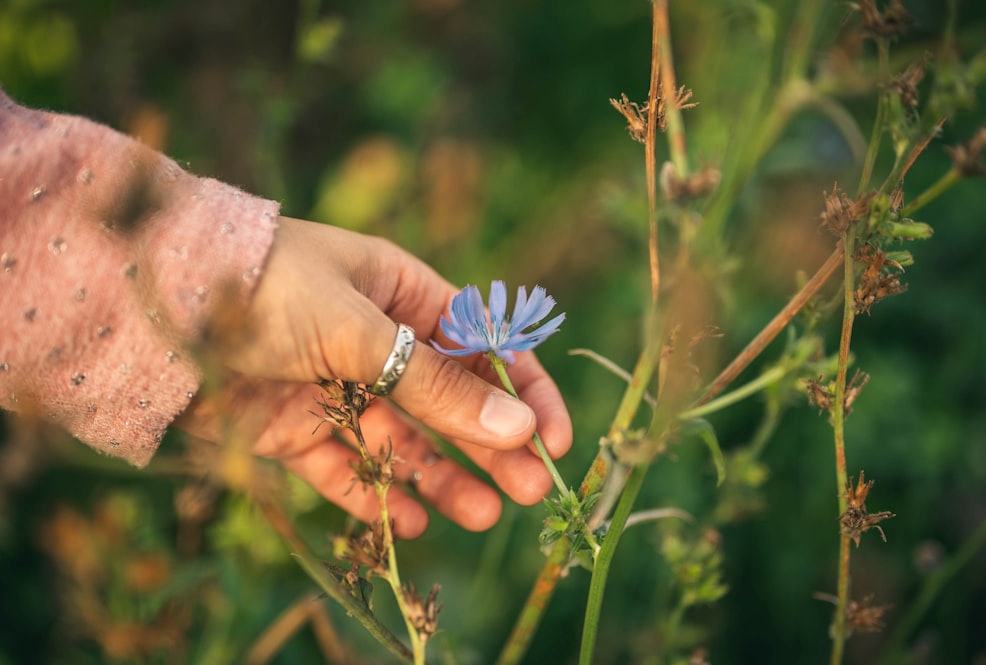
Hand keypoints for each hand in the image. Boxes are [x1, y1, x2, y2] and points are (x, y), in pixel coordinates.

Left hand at [177, 217, 572, 537]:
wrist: (154, 313)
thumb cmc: (268, 291)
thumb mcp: (362, 330)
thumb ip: (437, 384)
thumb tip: (517, 428)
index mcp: (401, 292)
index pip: (482, 343)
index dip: (522, 391)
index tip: (553, 439)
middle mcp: (375, 340)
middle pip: (449, 401)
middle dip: (490, 445)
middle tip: (529, 493)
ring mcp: (335, 387)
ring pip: (405, 440)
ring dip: (444, 477)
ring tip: (482, 515)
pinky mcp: (295, 428)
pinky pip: (348, 467)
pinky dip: (378, 495)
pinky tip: (412, 524)